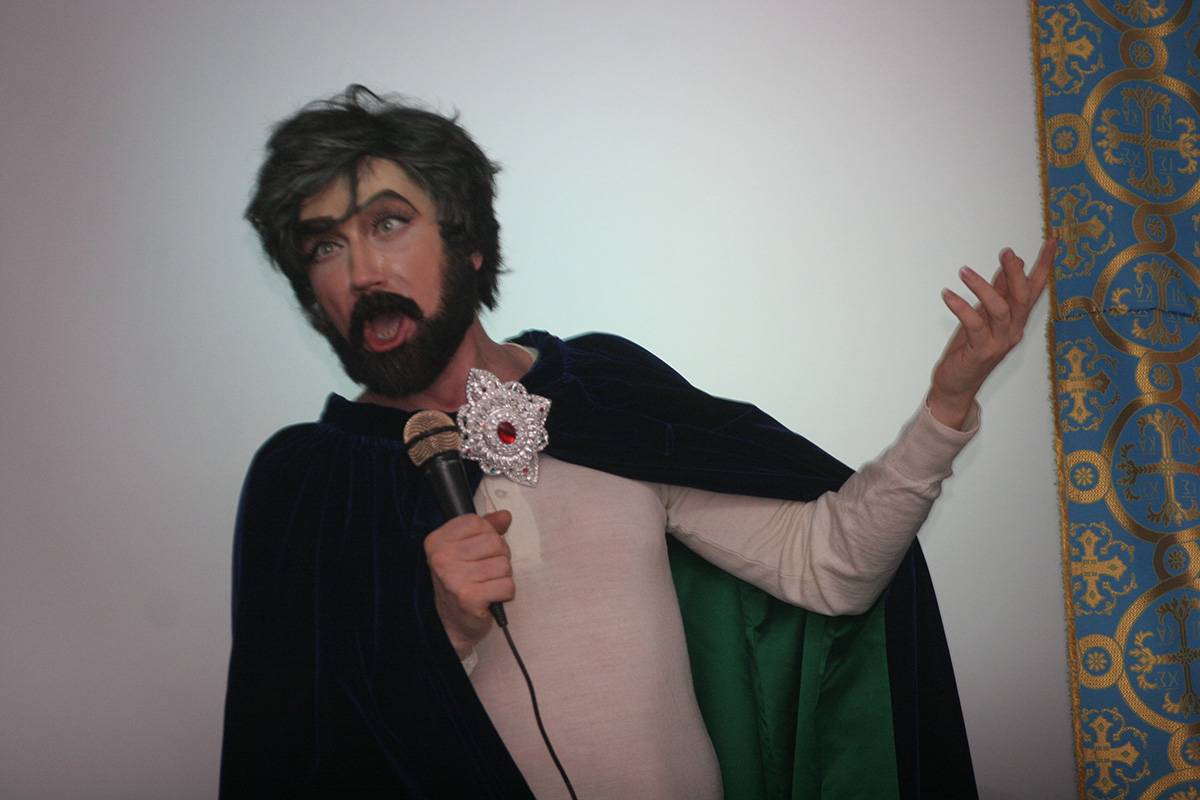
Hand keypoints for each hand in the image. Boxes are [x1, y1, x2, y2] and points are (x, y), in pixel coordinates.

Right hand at [424, 509, 514, 658]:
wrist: (451, 624)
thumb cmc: (459, 584)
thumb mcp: (466, 550)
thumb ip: (485, 529)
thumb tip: (504, 516)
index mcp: (438, 541)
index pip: (477, 522)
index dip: (488, 534)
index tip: (480, 550)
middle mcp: (441, 558)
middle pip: (495, 542)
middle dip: (499, 557)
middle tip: (485, 571)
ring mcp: (454, 578)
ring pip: (503, 564)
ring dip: (502, 576)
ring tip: (487, 584)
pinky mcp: (469, 597)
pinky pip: (507, 585)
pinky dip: (505, 593)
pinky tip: (491, 596)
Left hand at [927, 238, 1055, 428]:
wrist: (956, 386)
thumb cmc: (970, 350)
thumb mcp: (984, 316)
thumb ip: (998, 292)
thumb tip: (1010, 266)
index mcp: (1017, 320)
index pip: (1035, 289)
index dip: (1044, 265)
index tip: (1051, 241)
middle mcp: (1014, 331)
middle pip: (1024, 298)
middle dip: (1017, 272)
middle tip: (1006, 252)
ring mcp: (999, 343)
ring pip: (1001, 310)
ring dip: (983, 287)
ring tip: (963, 271)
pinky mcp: (981, 352)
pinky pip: (975, 325)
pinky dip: (961, 307)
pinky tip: (948, 294)